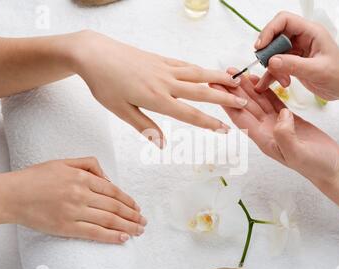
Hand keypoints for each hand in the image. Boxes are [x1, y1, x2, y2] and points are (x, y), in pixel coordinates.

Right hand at [0, 157, 144, 243]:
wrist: (10, 194)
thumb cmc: (35, 177)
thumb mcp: (63, 162)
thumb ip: (89, 164)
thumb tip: (109, 179)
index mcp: (81, 177)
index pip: (113, 191)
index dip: (128, 201)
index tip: (137, 207)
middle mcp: (81, 194)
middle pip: (114, 207)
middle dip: (133, 215)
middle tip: (144, 221)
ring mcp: (74, 211)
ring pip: (108, 220)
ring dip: (127, 226)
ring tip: (138, 230)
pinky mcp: (65, 226)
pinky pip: (93, 233)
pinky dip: (111, 236)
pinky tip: (123, 238)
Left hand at [72, 31, 246, 146]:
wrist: (94, 54)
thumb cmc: (104, 84)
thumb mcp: (121, 111)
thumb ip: (144, 126)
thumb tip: (162, 144)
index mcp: (156, 99)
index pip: (190, 114)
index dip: (209, 123)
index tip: (226, 128)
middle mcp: (165, 83)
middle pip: (202, 91)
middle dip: (225, 98)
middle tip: (244, 101)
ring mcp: (164, 68)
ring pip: (198, 74)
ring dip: (218, 78)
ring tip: (235, 81)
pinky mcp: (159, 59)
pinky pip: (184, 64)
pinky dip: (199, 68)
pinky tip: (207, 71)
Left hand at [211, 70, 338, 184]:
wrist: (332, 169)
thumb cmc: (315, 166)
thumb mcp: (298, 153)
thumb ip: (286, 135)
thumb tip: (281, 115)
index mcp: (264, 139)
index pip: (241, 118)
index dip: (227, 102)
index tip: (216, 88)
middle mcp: (266, 131)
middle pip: (246, 107)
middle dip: (233, 91)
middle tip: (223, 74)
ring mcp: (277, 125)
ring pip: (258, 102)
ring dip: (247, 88)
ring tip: (237, 73)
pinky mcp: (289, 119)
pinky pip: (273, 102)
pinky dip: (265, 90)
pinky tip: (257, 80)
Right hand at [254, 12, 338, 100]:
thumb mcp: (316, 71)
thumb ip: (293, 65)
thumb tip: (271, 61)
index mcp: (311, 32)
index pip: (284, 20)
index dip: (269, 31)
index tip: (261, 47)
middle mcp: (303, 38)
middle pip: (275, 36)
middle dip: (269, 53)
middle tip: (267, 66)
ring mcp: (298, 50)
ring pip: (274, 53)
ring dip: (272, 67)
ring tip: (281, 81)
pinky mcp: (294, 62)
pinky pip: (277, 65)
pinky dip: (272, 75)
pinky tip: (269, 84)